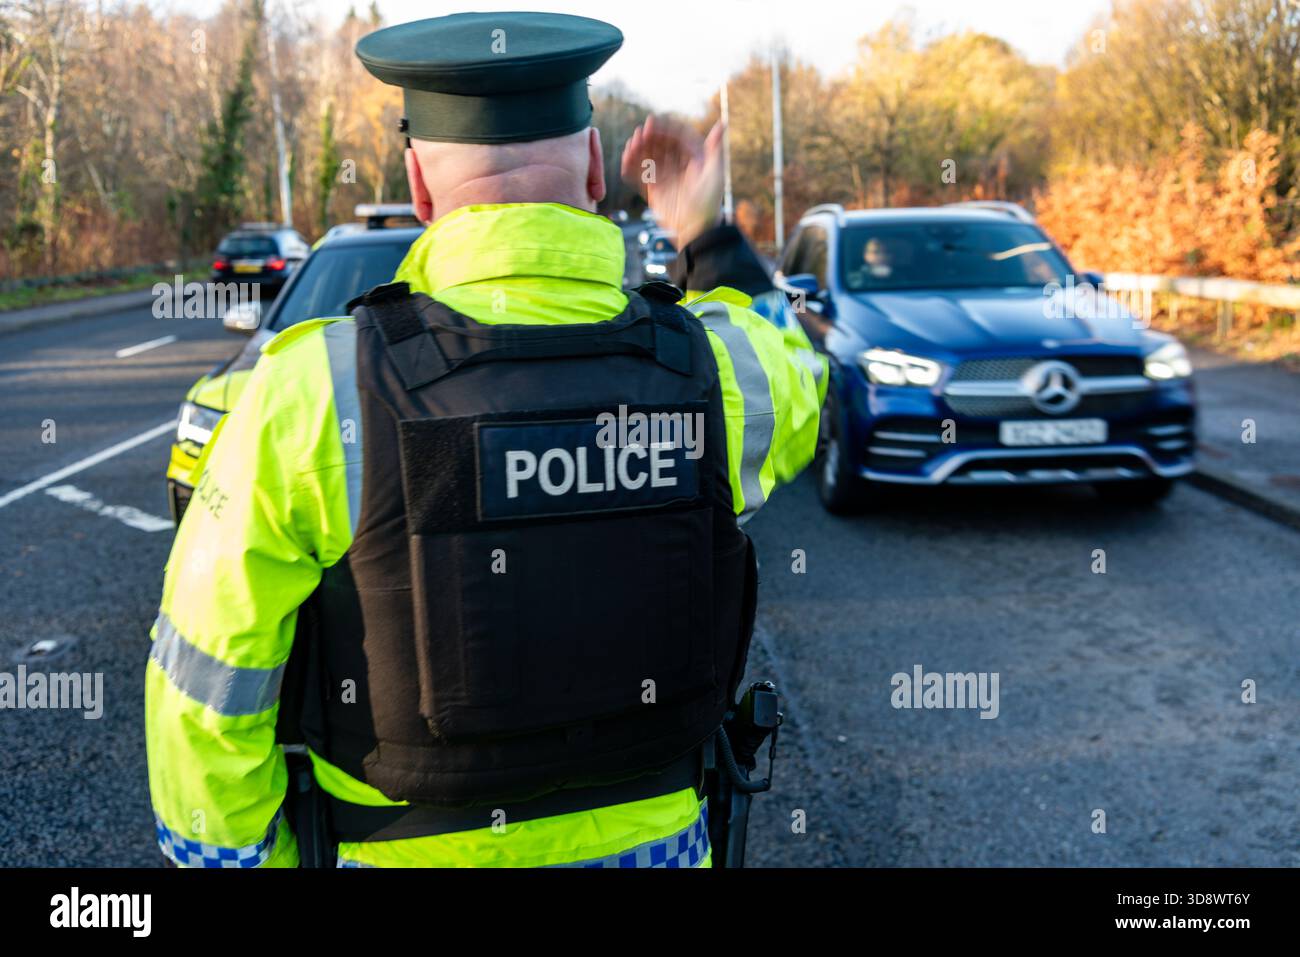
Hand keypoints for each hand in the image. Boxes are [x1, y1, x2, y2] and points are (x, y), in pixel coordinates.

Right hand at [620, 115, 723, 249]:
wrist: (695, 231)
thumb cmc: (709, 204)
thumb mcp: (715, 174)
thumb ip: (715, 149)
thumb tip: (722, 123)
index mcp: (695, 159)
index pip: (678, 138)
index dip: (665, 130)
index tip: (652, 124)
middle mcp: (680, 166)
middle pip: (662, 146)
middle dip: (650, 139)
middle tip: (640, 133)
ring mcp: (666, 177)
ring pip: (650, 159)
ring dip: (639, 150)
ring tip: (630, 145)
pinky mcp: (655, 190)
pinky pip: (641, 176)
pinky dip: (632, 167)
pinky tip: (625, 159)